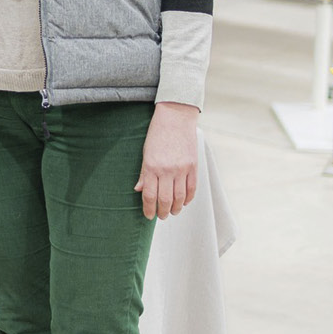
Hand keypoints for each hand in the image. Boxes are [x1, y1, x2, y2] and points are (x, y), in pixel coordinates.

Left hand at [135, 102, 198, 219]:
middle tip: (161, 216)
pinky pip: (192, 189)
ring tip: (173, 212)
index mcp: (151, 167)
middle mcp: (167, 170)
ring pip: (180, 198)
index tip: (148, 215)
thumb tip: (139, 190)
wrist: (175, 117)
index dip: (149, 209)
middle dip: (163, 212)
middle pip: (165, 200)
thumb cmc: (157, 133)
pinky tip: (184, 203)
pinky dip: (188, 199)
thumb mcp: (145, 152)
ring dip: (176, 208)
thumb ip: (144, 173)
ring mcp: (181, 169)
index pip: (150, 196)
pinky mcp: (193, 166)